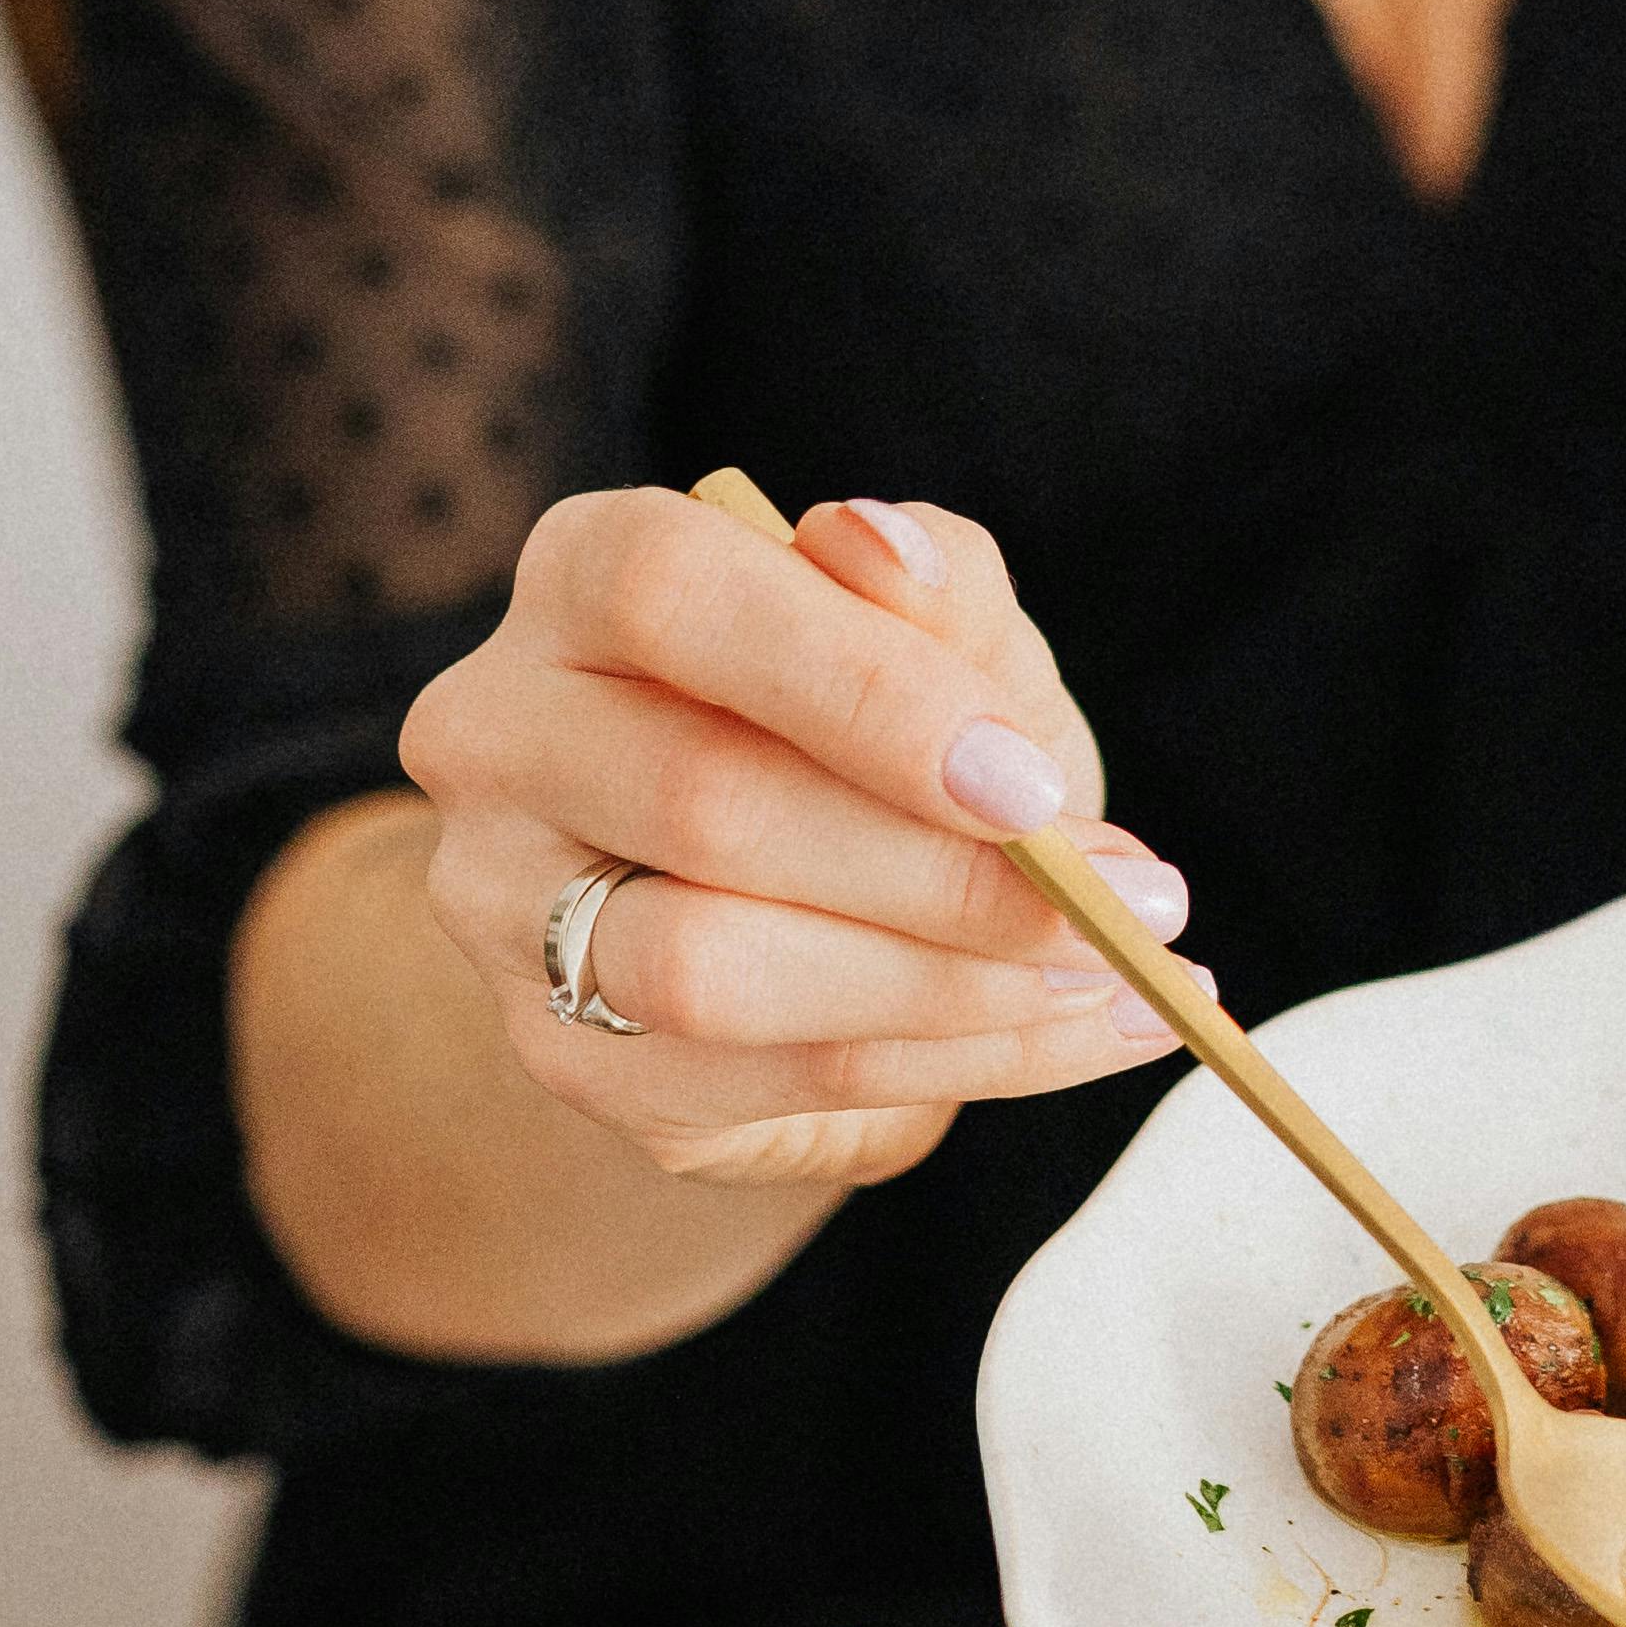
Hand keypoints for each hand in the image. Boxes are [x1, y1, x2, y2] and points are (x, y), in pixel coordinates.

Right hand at [400, 481, 1188, 1198]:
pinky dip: (955, 1059)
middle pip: (699, 798)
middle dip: (940, 869)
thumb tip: (884, 548)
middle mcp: (503, 732)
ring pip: (709, 967)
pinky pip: (767, 1077)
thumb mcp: (942, 635)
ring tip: (1109, 970)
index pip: (669, 591)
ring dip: (947, 983)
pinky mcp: (568, 1054)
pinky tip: (1074, 1027)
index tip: (1024, 779)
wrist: (803, 895)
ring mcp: (507, 908)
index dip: (854, 684)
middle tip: (1122, 897)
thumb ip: (933, 586)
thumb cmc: (880, 727)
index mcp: (584, 573)